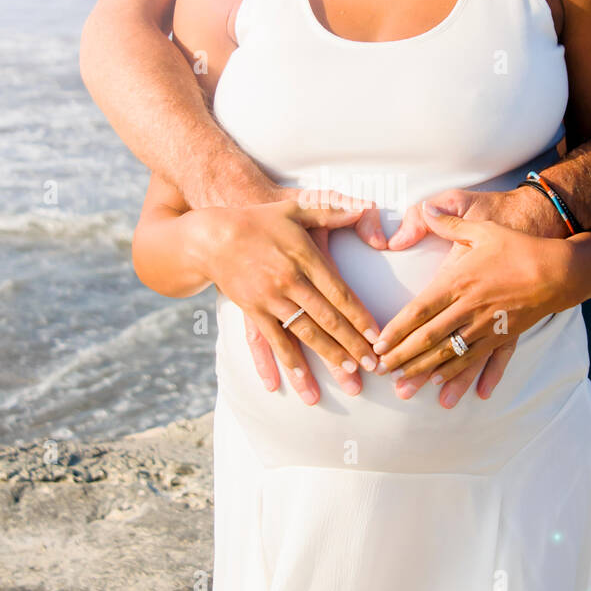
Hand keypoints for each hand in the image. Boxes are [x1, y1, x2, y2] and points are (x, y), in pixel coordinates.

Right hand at [186, 191, 382, 403]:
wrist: (212, 235)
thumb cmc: (260, 219)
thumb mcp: (297, 208)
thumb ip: (333, 210)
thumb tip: (368, 208)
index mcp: (304, 255)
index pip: (339, 292)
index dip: (360, 316)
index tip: (377, 336)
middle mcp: (289, 279)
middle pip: (327, 318)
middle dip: (353, 344)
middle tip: (374, 365)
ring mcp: (269, 298)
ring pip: (305, 333)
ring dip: (329, 357)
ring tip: (350, 376)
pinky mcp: (252, 311)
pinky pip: (273, 342)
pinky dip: (288, 364)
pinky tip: (303, 382)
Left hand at [374, 192, 571, 408]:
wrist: (559, 270)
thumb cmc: (519, 246)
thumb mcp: (482, 227)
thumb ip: (449, 222)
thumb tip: (423, 209)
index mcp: (458, 281)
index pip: (419, 310)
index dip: (397, 330)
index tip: (378, 345)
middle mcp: (469, 307)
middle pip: (428, 338)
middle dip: (402, 357)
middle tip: (380, 371)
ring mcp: (486, 325)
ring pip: (449, 354)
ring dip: (424, 371)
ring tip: (404, 386)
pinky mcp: (502, 336)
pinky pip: (476, 360)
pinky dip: (459, 375)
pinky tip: (443, 387)